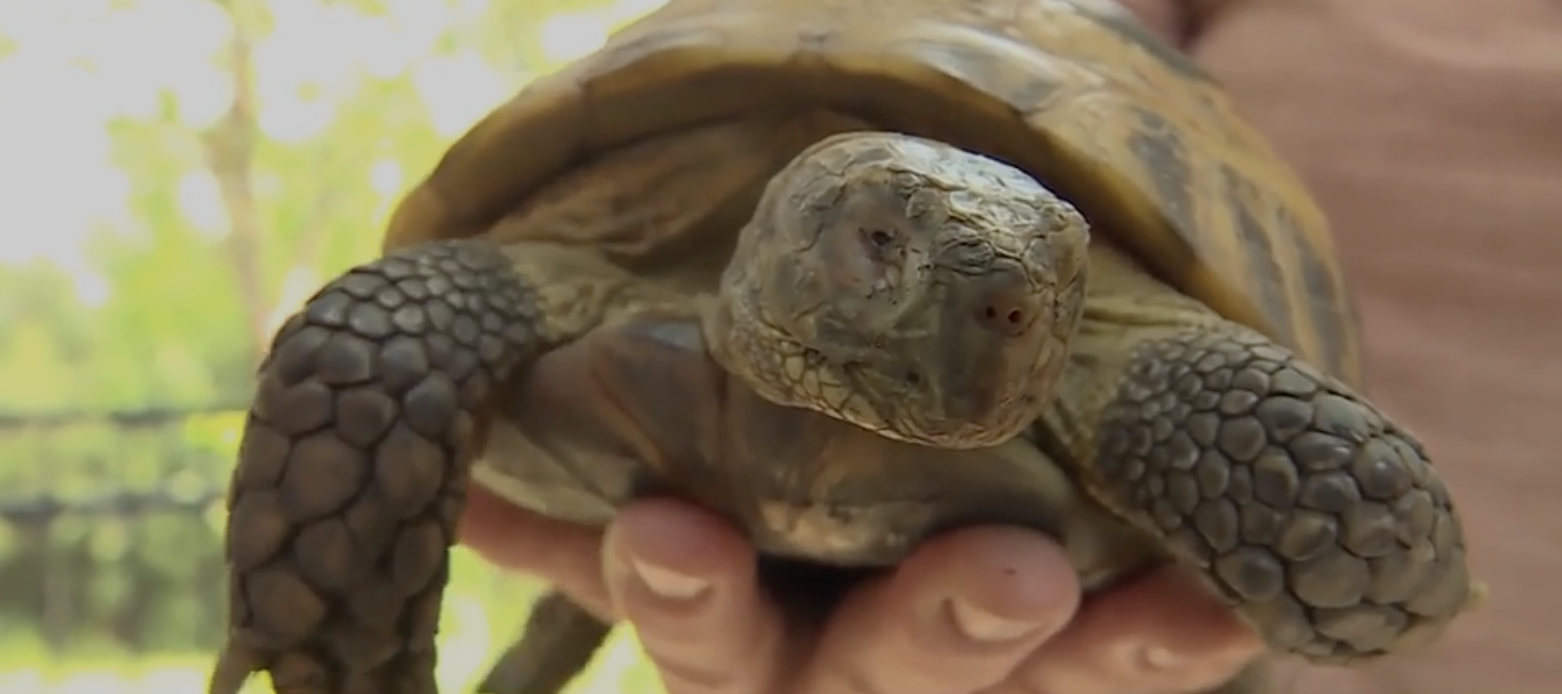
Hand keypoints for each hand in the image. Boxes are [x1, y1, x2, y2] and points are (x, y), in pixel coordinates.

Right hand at [461, 487, 1262, 693]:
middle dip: (940, 630)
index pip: (701, 624)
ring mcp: (966, 690)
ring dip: (1105, 654)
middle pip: (883, 676)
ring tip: (1186, 608)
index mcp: (741, 637)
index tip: (666, 526)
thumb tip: (466, 483)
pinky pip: (1129, 669)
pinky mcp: (1069, 680)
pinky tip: (1230, 603)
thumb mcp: (673, 537)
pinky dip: (1174, 639)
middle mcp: (845, 680)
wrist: (883, 569)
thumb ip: (582, 520)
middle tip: (1014, 571)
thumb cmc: (754, 550)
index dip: (683, 587)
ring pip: (1033, 688)